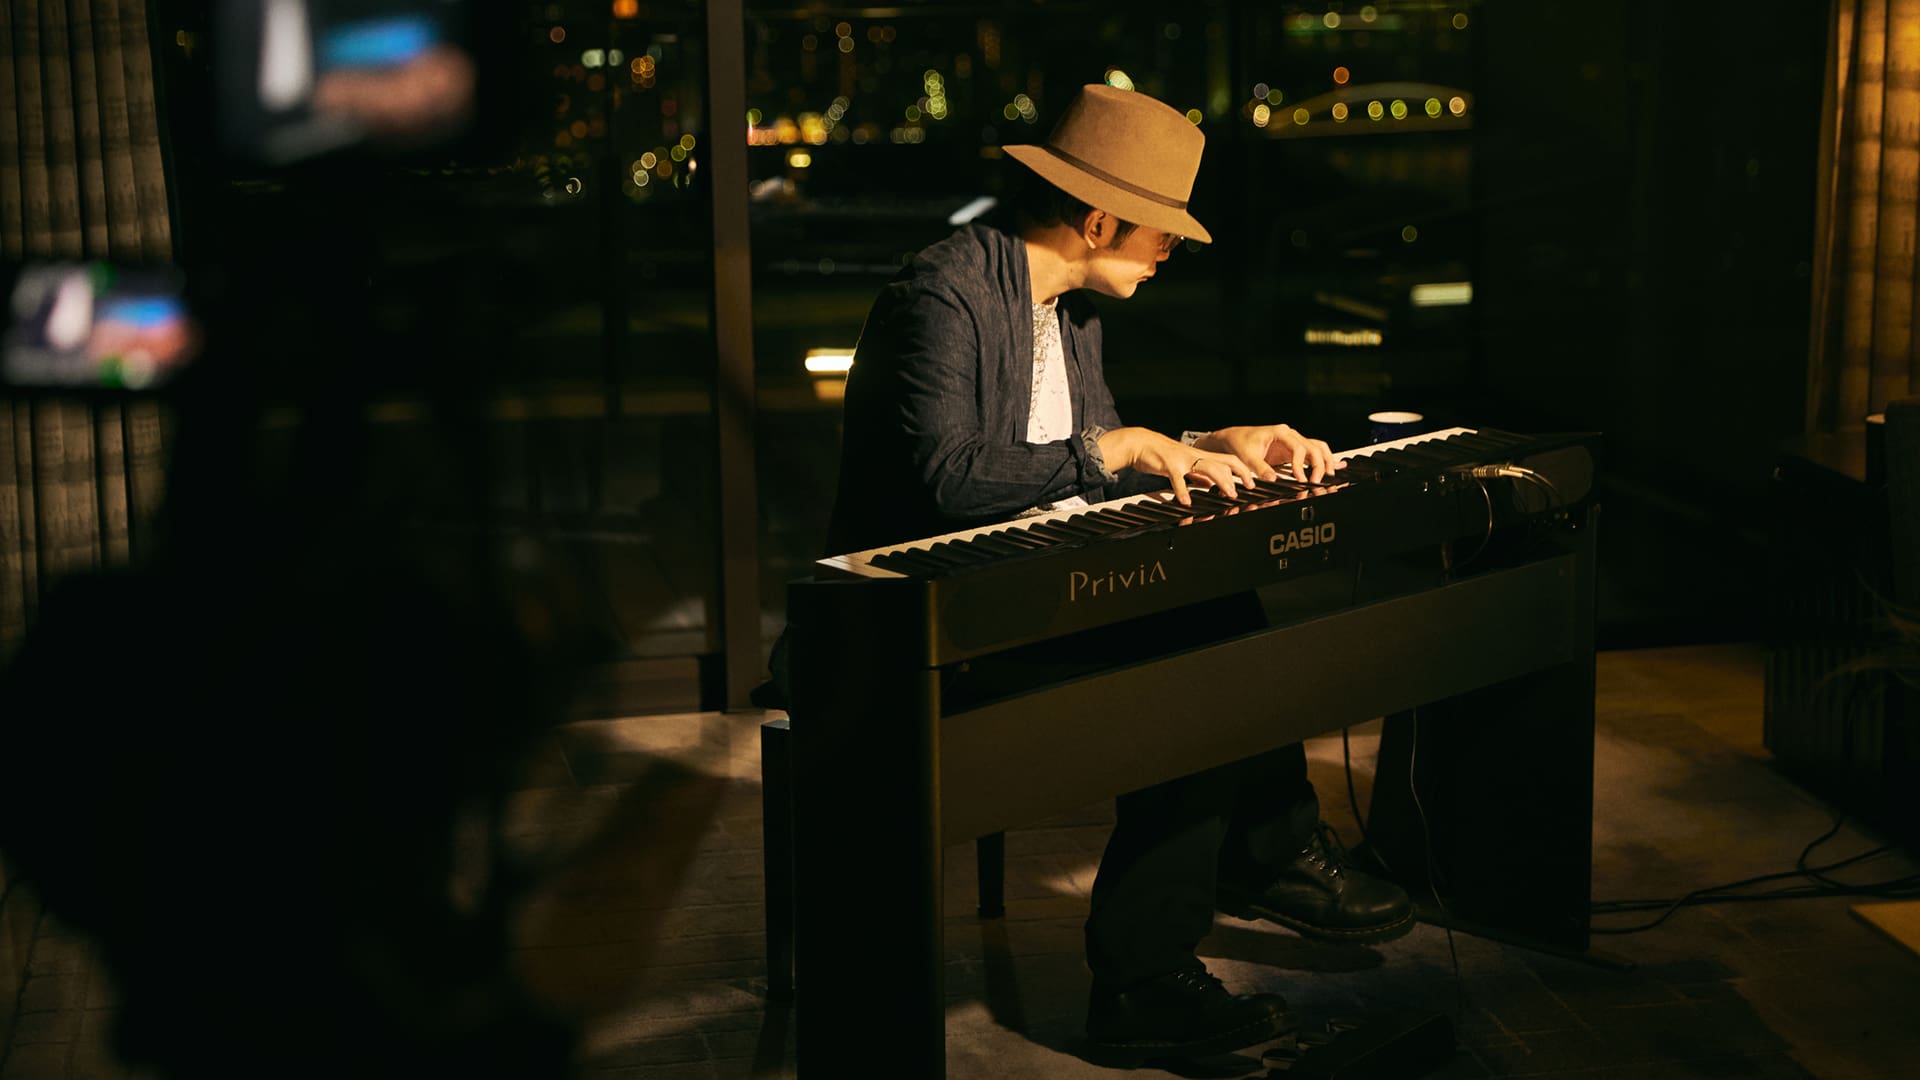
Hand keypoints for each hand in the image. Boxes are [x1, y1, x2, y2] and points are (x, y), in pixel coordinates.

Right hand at [1099, 427, 1257, 504]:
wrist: (1140, 443)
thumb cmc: (1161, 455)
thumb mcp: (1184, 465)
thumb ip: (1197, 475)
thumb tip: (1209, 484)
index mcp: (1200, 457)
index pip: (1228, 460)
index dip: (1242, 471)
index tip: (1251, 483)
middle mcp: (1195, 456)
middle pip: (1222, 462)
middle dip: (1237, 476)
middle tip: (1245, 490)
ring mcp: (1183, 459)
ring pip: (1207, 467)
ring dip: (1220, 481)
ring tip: (1228, 494)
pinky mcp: (1169, 464)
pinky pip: (1178, 478)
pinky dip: (1183, 490)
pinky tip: (1186, 501)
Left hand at [1194, 425, 1343, 483]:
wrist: (1233, 438)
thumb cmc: (1239, 443)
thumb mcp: (1246, 456)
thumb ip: (1259, 468)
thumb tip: (1272, 479)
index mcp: (1280, 432)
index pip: (1298, 447)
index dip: (1300, 464)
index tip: (1299, 478)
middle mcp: (1290, 435)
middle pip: (1313, 447)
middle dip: (1318, 464)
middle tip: (1316, 481)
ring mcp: (1293, 442)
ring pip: (1317, 448)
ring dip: (1325, 461)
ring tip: (1328, 476)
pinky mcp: (1293, 451)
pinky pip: (1312, 453)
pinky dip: (1324, 460)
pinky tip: (1336, 466)